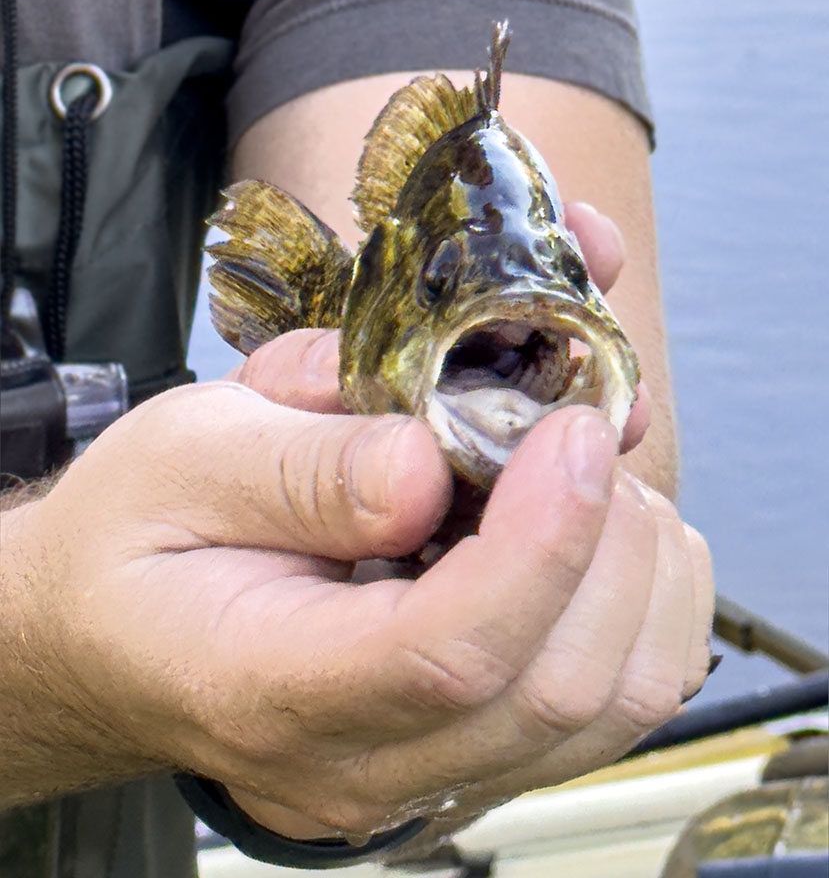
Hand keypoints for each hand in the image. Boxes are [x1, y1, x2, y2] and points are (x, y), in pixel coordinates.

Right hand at [0, 202, 710, 852]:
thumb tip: (426, 464)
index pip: (445, 654)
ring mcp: (422, 771)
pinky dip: (643, 609)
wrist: (113, 629)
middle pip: (554, 691)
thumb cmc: (136, 541)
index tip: (569, 431)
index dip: (539, 538)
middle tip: (582, 434)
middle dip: (608, 543)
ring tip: (592, 481)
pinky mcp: (464, 751)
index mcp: (269, 685)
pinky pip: (607, 706)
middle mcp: (359, 761)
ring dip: (641, 578)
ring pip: (608, 711)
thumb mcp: (183, 456)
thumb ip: (303, 461)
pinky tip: (602, 536)